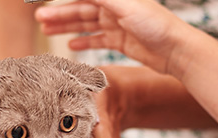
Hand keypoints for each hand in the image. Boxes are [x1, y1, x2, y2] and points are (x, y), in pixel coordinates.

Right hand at [35, 0, 203, 78]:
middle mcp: (116, 7)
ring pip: (87, 24)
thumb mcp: (125, 6)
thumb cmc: (157, 26)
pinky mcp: (123, 41)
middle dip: (60, 13)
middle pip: (81, 8)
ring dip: (67, 26)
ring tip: (47, 31)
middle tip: (39, 19)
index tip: (43, 0)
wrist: (178, 51)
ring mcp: (119, 24)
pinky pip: (98, 39)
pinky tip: (71, 45)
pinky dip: (84, 41)